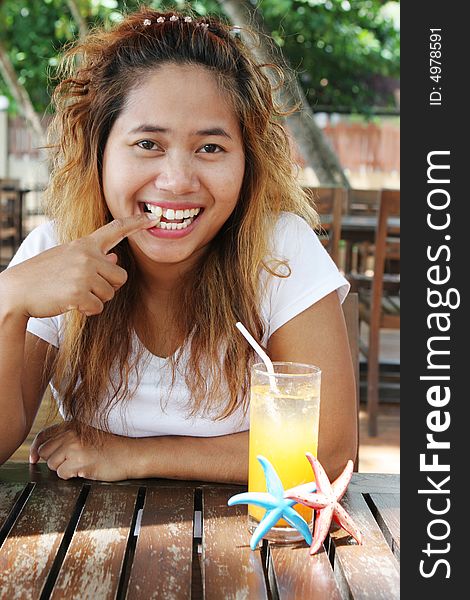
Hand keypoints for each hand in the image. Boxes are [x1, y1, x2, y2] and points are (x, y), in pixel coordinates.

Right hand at [2, 214, 159, 318]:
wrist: (16, 291)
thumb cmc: (43, 275)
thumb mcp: (67, 258)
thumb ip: (92, 257)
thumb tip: (115, 257)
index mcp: (84, 244)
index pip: (115, 229)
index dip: (136, 223)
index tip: (154, 218)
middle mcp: (87, 255)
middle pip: (120, 277)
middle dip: (108, 287)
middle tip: (85, 287)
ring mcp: (83, 273)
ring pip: (110, 294)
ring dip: (95, 299)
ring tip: (73, 293)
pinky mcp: (79, 292)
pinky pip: (98, 308)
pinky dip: (87, 310)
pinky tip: (70, 303)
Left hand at [29, 422, 134, 481]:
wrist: (130, 454)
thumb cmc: (110, 447)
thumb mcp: (86, 435)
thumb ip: (66, 438)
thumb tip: (39, 452)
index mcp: (72, 425)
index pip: (43, 436)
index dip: (35, 449)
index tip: (33, 459)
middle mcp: (71, 433)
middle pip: (44, 453)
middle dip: (54, 460)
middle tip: (72, 461)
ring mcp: (75, 447)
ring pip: (52, 465)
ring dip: (63, 469)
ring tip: (81, 464)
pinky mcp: (79, 461)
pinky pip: (62, 474)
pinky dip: (71, 476)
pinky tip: (84, 470)